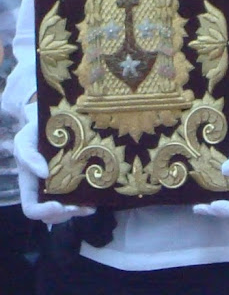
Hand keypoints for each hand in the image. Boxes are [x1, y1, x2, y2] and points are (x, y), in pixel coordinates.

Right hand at [14, 102, 95, 224]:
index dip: (42, 211)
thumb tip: (44, 174)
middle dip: (64, 214)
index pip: (31, 208)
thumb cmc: (34, 132)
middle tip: (77, 206)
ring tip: (90, 207)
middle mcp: (45, 190)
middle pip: (51, 215)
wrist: (52, 121)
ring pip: (67, 210)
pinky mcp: (75, 181)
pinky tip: (96, 200)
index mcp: (30, 185)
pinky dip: (87, 203)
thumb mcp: (24, 140)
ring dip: (78, 212)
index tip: (57, 205)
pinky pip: (80, 198)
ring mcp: (61, 187)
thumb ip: (29, 157)